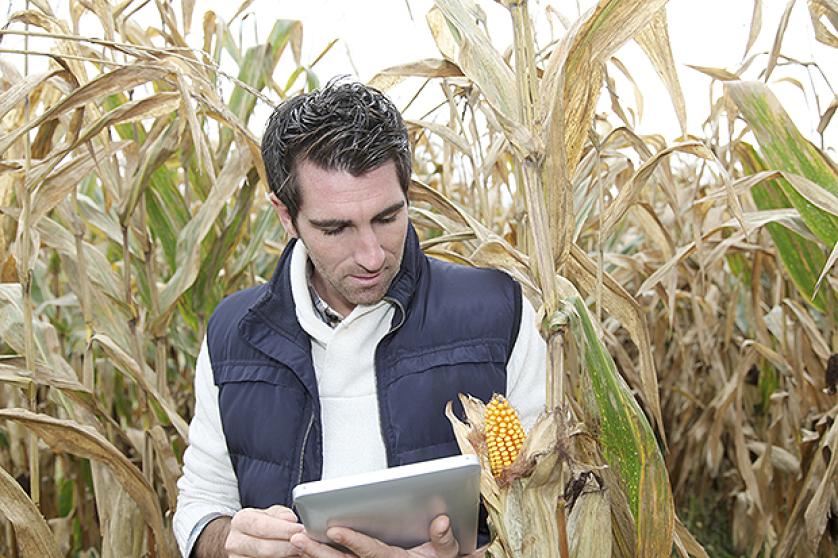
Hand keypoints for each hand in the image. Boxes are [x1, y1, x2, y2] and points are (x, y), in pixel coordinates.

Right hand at [225, 505, 305, 556]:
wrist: (245, 539)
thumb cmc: (262, 524)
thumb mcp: (270, 514)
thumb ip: (281, 514)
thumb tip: (290, 520)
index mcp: (241, 521)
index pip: (261, 526)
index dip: (283, 529)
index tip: (300, 530)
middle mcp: (234, 541)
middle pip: (263, 548)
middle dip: (287, 546)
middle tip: (304, 544)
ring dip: (286, 557)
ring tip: (300, 551)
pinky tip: (291, 557)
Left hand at [289, 515, 484, 557]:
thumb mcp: (448, 554)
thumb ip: (443, 540)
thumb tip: (442, 521)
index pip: (371, 552)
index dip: (353, 541)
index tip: (335, 530)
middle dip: (320, 551)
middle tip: (298, 538)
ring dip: (314, 554)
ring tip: (296, 541)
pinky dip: (321, 557)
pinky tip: (303, 550)